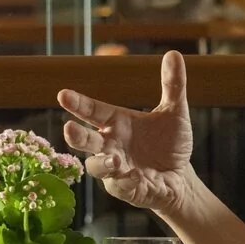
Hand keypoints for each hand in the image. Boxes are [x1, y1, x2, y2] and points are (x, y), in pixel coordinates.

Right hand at [57, 50, 199, 217]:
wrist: (180, 176)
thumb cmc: (169, 143)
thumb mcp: (175, 112)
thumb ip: (172, 85)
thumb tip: (174, 54)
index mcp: (116, 122)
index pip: (92, 111)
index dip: (77, 103)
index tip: (63, 94)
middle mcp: (110, 145)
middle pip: (86, 140)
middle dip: (76, 136)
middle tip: (68, 128)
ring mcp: (116, 169)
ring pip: (97, 167)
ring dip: (102, 163)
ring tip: (114, 159)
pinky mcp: (127, 189)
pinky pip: (120, 187)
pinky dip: (124, 181)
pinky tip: (134, 175)